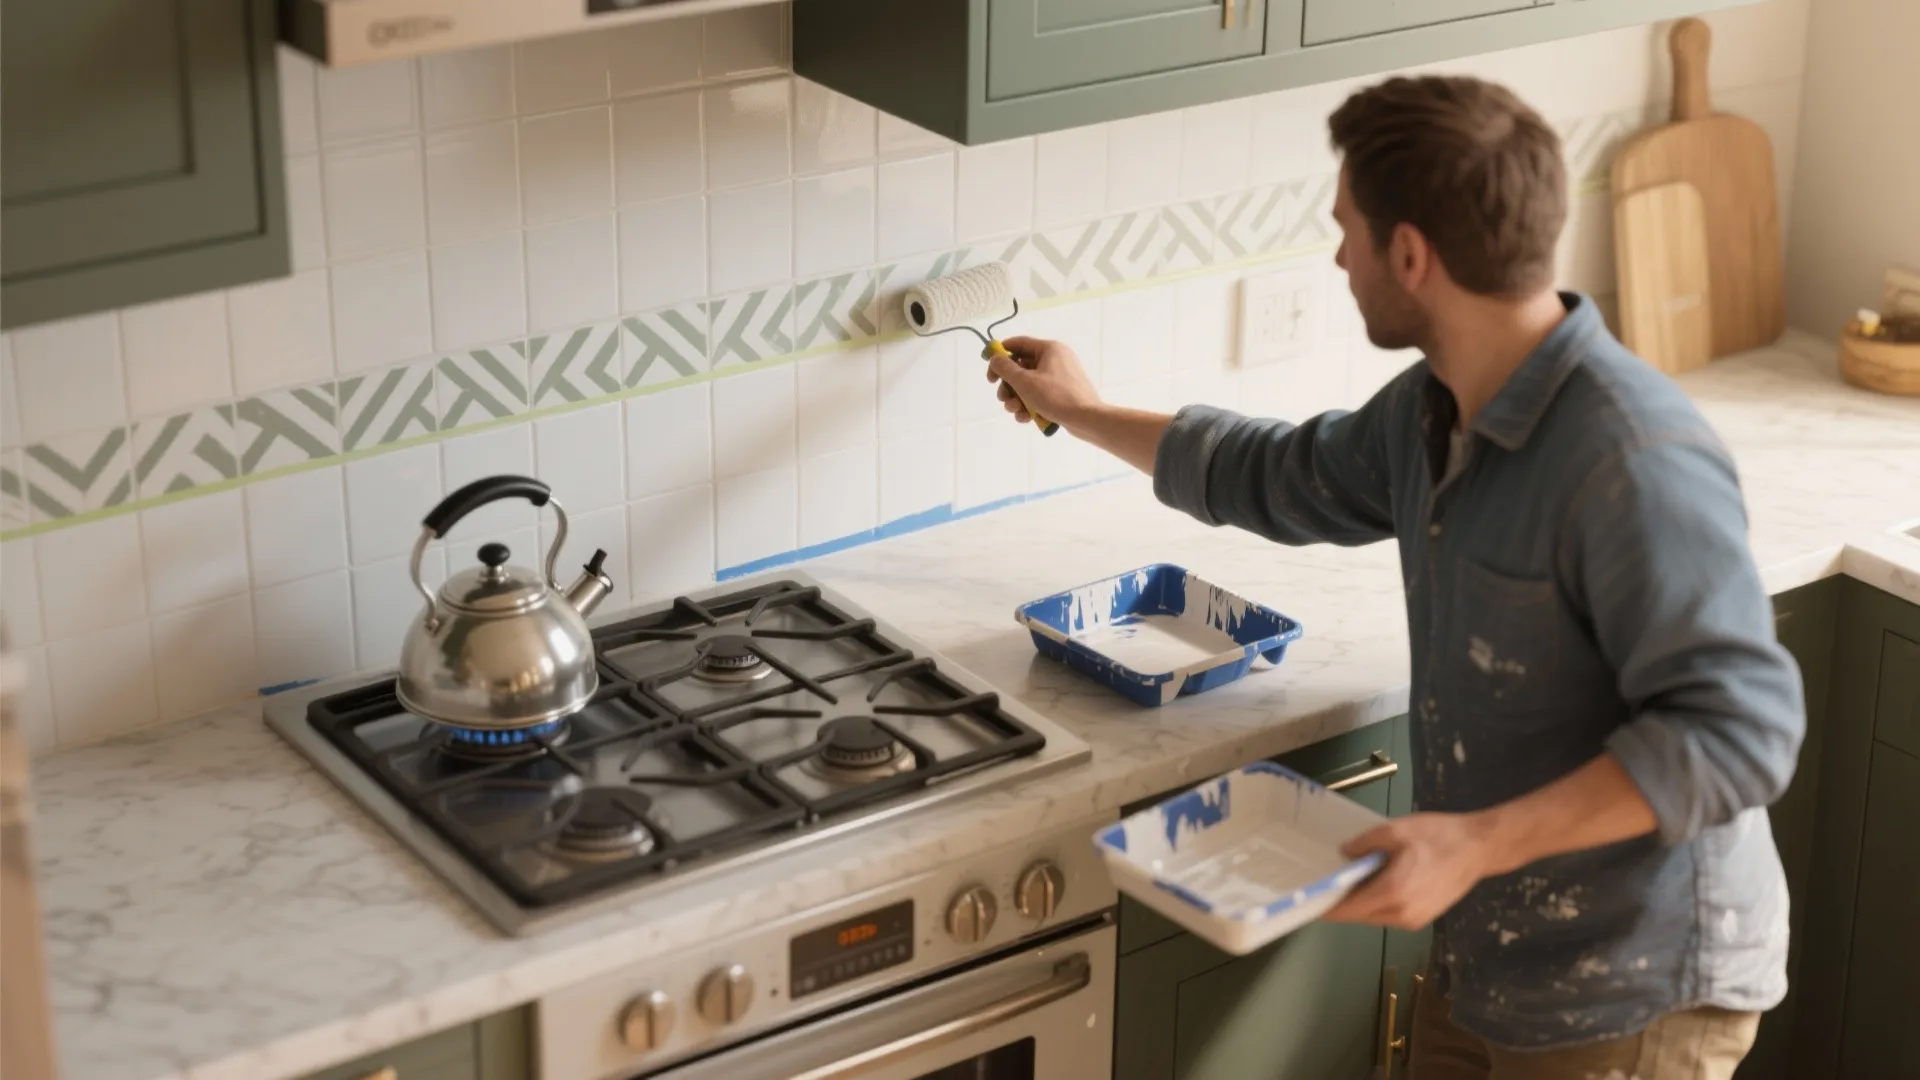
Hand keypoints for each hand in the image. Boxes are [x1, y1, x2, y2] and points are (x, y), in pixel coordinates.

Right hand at [985, 336, 1102, 429]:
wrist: (1087, 419)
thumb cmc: (1055, 396)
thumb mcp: (1025, 381)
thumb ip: (1005, 368)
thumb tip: (995, 358)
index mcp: (1049, 348)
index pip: (1018, 344)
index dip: (1000, 355)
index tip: (990, 370)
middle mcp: (1056, 359)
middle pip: (1022, 367)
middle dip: (1008, 386)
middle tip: (1002, 399)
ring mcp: (1061, 377)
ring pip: (1029, 384)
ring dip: (1017, 398)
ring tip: (1016, 411)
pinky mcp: (1063, 393)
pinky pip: (1041, 395)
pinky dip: (1031, 405)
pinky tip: (1026, 418)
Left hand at [1321, 812, 1498, 930]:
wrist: (1480, 848)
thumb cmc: (1438, 836)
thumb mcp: (1395, 831)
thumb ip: (1363, 844)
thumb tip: (1343, 855)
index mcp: (1392, 893)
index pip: (1347, 910)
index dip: (1325, 906)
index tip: (1306, 898)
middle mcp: (1401, 915)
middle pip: (1358, 916)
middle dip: (1340, 902)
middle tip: (1325, 882)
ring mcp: (1413, 920)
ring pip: (1373, 917)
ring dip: (1359, 902)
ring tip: (1349, 879)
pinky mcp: (1423, 919)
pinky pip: (1389, 914)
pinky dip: (1376, 902)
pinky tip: (1374, 882)